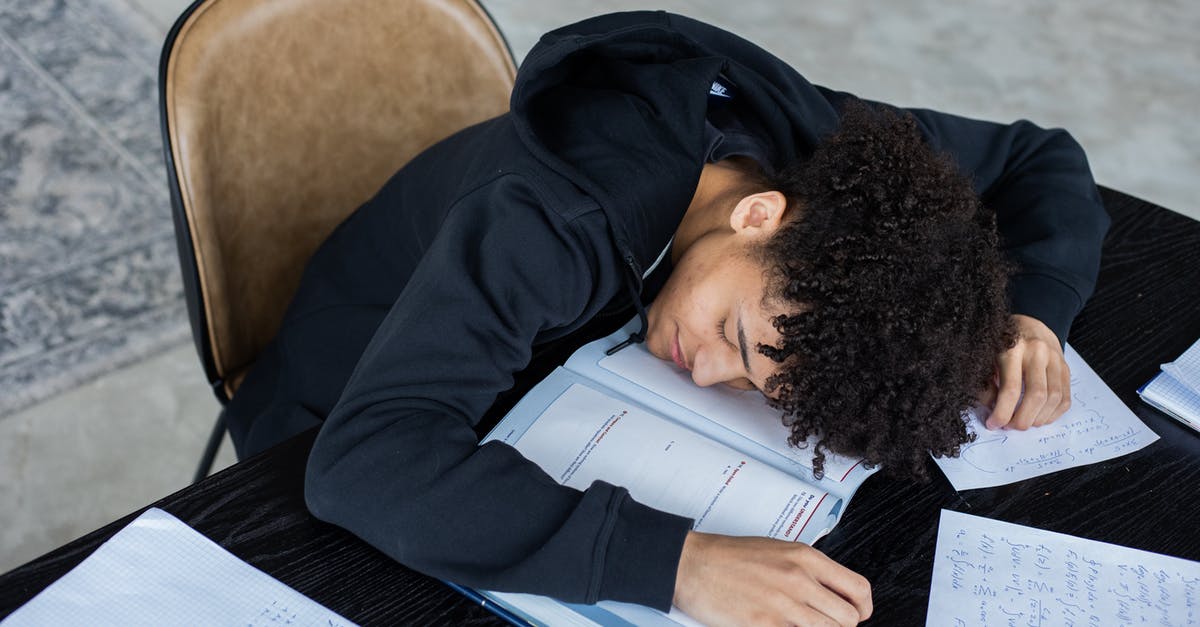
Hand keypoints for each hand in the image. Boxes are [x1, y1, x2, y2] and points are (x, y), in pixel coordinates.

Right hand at [673, 531, 871, 625]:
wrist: (693, 564)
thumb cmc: (728, 557)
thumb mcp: (777, 550)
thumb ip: (807, 570)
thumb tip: (830, 592)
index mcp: (805, 558)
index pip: (858, 589)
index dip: (863, 608)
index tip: (858, 614)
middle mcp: (800, 580)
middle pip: (848, 619)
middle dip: (840, 626)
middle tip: (823, 624)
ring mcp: (784, 605)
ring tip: (799, 625)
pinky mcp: (765, 625)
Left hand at [980, 314, 1070, 429]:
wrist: (1030, 323)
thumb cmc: (1002, 342)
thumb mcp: (986, 357)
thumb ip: (986, 383)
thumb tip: (992, 410)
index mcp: (1013, 348)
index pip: (1010, 388)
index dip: (1002, 412)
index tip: (993, 424)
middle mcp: (1038, 353)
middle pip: (1036, 395)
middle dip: (1023, 419)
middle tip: (1011, 428)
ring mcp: (1056, 360)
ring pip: (1054, 398)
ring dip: (1039, 418)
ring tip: (1024, 423)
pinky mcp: (1066, 368)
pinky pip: (1066, 397)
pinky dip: (1053, 413)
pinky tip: (1039, 417)